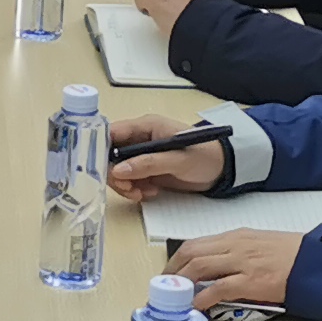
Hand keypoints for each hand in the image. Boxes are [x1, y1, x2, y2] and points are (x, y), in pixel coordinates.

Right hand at [105, 113, 223, 201]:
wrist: (223, 170)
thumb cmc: (205, 156)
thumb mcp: (178, 160)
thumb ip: (148, 164)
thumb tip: (118, 170)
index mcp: (146, 126)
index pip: (112, 132)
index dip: (100, 149)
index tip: (99, 169)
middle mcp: (140, 139)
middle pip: (111, 154)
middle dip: (115, 174)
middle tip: (128, 189)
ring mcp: (142, 156)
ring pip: (118, 170)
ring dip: (125, 185)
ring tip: (142, 193)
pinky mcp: (147, 170)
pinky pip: (130, 180)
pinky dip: (135, 189)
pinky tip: (150, 193)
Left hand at [168, 227, 301, 308]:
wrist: (314, 261)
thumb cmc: (290, 254)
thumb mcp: (258, 244)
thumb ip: (235, 252)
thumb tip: (215, 268)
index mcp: (235, 236)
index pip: (196, 243)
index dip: (177, 258)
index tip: (170, 272)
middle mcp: (234, 245)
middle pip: (191, 253)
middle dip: (172, 270)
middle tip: (165, 287)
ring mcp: (241, 263)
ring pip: (199, 267)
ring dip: (182, 283)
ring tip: (175, 297)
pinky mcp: (250, 281)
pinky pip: (218, 288)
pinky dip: (202, 298)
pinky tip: (195, 307)